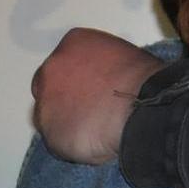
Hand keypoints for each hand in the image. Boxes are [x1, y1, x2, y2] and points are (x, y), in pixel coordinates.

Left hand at [31, 28, 161, 165]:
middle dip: (63, 99)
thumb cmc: (142, 81)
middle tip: (87, 112)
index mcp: (72, 43)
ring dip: (65, 122)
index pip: (64, 62)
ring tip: (92, 130)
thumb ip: (99, 65)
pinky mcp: (49, 132)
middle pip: (48, 86)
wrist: (141, 109)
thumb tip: (101, 80)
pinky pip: (56, 140)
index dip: (77, 80)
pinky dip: (69, 144)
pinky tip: (90, 143)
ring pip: (48, 115)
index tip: (91, 91)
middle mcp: (51, 68)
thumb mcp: (121, 56)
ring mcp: (46, 101)